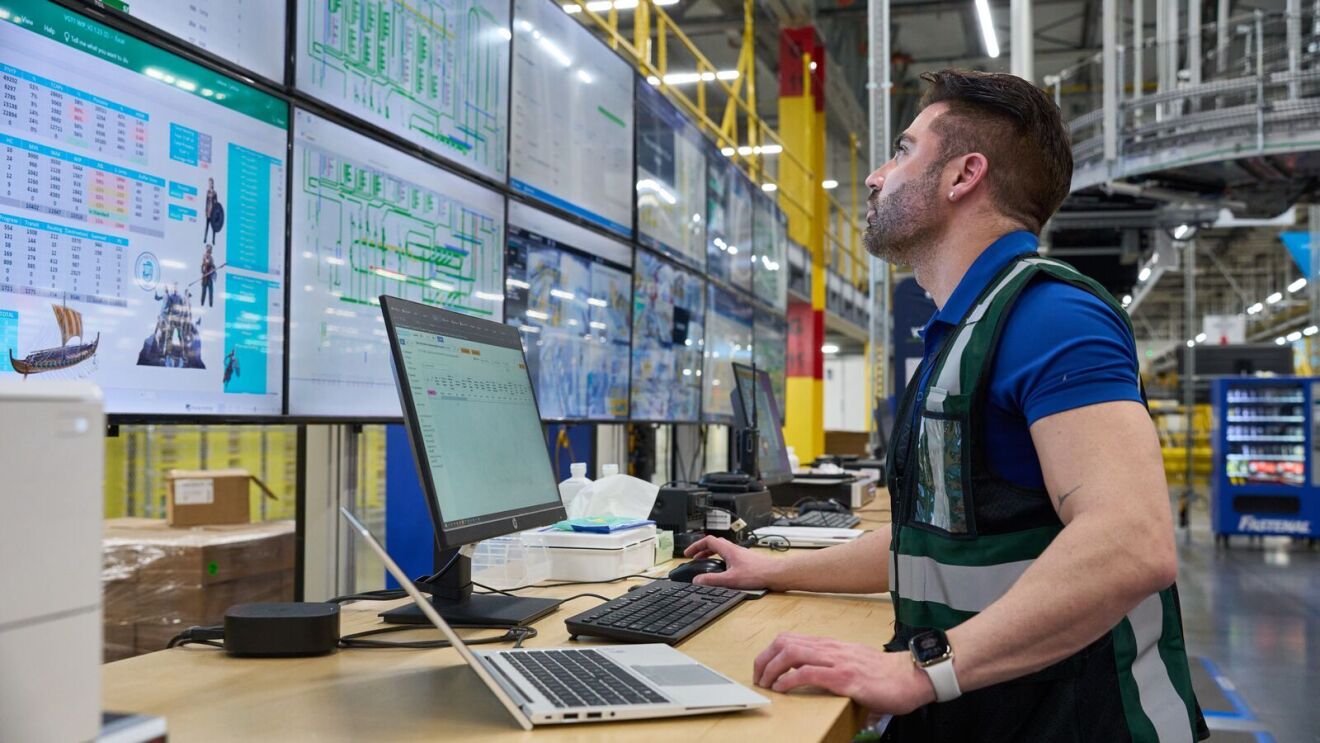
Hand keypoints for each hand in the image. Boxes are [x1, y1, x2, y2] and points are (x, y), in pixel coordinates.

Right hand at [681, 535, 778, 589]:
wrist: (776, 573)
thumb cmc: (758, 573)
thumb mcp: (730, 579)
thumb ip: (713, 580)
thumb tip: (697, 580)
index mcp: (728, 550)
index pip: (708, 541)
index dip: (695, 546)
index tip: (688, 553)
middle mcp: (734, 549)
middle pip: (714, 544)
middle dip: (702, 550)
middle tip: (694, 558)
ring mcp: (741, 554)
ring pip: (722, 550)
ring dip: (711, 554)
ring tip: (706, 563)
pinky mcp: (746, 560)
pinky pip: (729, 556)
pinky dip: (721, 560)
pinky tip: (723, 570)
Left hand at [753, 632, 935, 715]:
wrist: (913, 676)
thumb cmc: (888, 674)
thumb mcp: (854, 664)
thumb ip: (836, 669)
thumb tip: (822, 683)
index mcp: (831, 646)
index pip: (792, 639)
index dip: (771, 652)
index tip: (764, 667)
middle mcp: (830, 649)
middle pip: (785, 642)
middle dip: (764, 659)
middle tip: (759, 677)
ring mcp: (837, 661)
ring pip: (791, 654)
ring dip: (772, 669)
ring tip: (767, 683)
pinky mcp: (844, 678)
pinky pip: (807, 673)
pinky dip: (789, 681)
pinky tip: (783, 690)